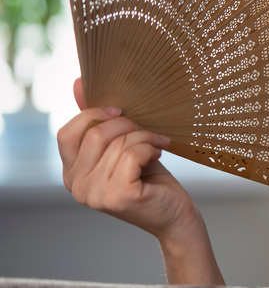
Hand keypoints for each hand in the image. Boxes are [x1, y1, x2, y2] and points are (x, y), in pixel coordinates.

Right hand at [57, 78, 196, 239]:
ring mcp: (95, 194)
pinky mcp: (119, 196)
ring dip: (145, 138)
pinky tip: (157, 156)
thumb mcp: (120, 145)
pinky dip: (149, 149)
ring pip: (118, 143)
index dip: (94, 114)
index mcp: (71, 173)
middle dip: (128, 125)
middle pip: (96, 134)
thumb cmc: (149, 178)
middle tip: (149, 132)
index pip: (67, 132)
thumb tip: (78, 82)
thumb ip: (97, 119)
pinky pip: (132, 154)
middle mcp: (76, 186)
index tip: (121, 111)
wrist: (174, 213)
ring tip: (156, 146)